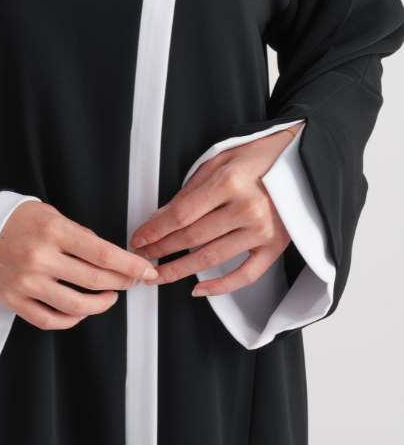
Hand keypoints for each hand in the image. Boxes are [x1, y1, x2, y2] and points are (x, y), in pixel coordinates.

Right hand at [0, 201, 157, 330]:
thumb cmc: (4, 215)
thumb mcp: (45, 212)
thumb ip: (74, 233)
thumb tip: (103, 254)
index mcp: (53, 230)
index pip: (103, 254)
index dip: (131, 266)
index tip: (146, 270)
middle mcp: (41, 258)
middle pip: (96, 280)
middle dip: (124, 283)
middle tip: (134, 281)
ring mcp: (26, 282)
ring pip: (76, 306)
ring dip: (101, 304)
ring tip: (109, 296)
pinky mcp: (13, 299)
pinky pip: (49, 319)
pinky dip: (71, 320)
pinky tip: (80, 312)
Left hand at [129, 126, 302, 295]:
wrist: (305, 159)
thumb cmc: (261, 155)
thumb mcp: (220, 160)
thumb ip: (190, 189)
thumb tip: (161, 216)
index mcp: (230, 182)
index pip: (181, 214)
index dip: (155, 230)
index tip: (139, 238)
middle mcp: (247, 208)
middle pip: (192, 237)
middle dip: (161, 249)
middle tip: (142, 257)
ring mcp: (263, 231)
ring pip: (211, 258)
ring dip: (180, 269)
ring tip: (159, 274)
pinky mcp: (275, 246)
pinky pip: (245, 274)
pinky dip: (221, 286)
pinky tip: (199, 289)